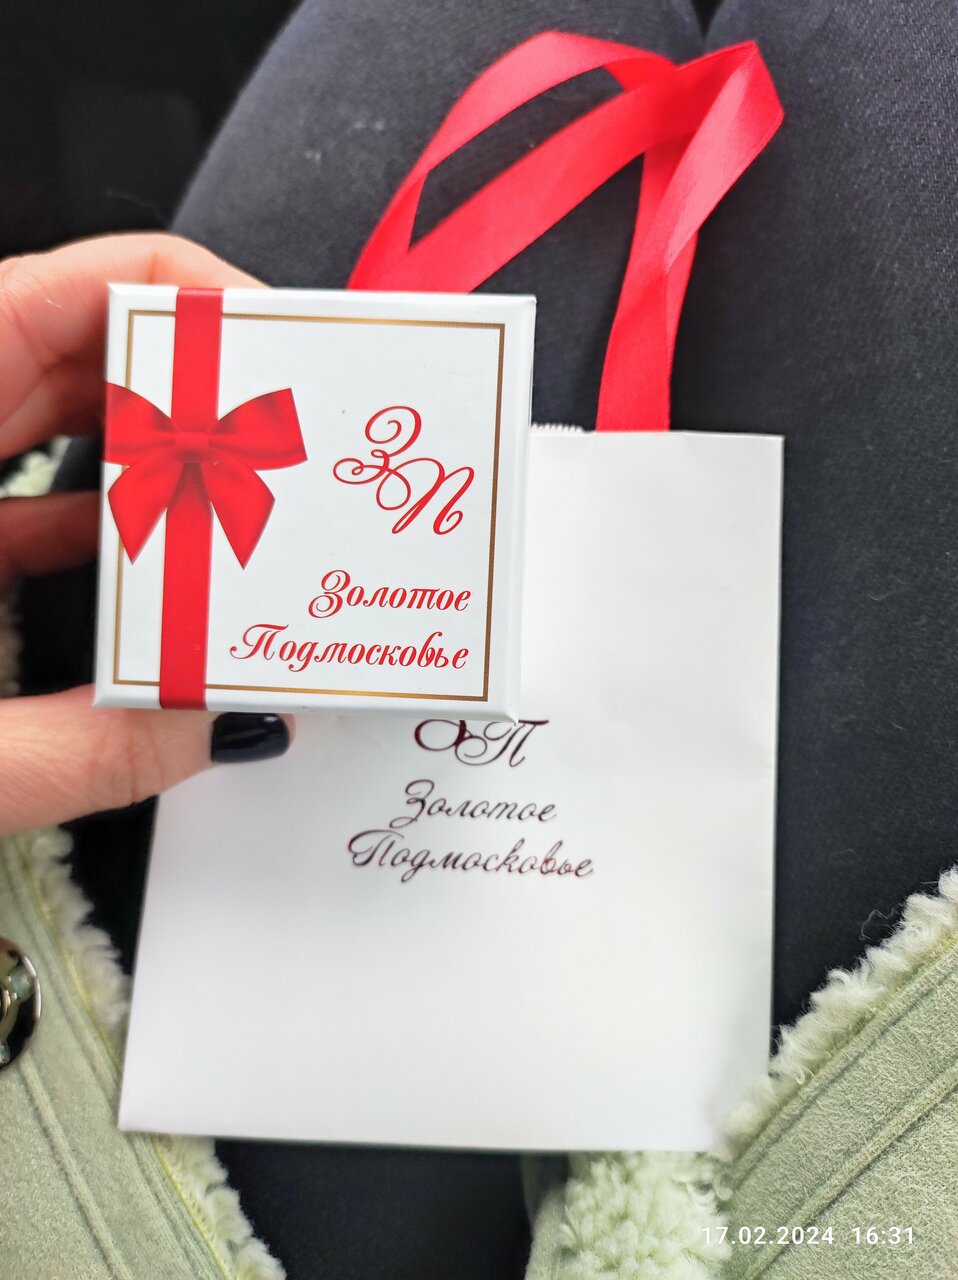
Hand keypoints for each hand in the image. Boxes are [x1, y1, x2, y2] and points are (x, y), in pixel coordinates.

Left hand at [0, 233, 293, 836]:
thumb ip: (70, 751)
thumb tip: (197, 736)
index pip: (72, 291)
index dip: (194, 304)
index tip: (280, 364)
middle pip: (87, 358)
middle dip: (203, 405)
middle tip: (291, 461)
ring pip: (63, 437)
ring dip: (161, 481)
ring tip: (243, 526)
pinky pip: (30, 513)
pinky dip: (102, 545)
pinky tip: (156, 595)